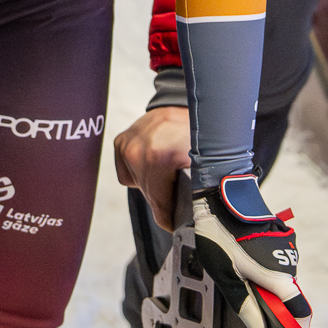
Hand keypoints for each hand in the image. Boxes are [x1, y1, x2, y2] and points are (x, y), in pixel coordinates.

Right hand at [114, 104, 190, 230]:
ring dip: (152, 184)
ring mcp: (128, 145)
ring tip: (168, 174)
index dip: (169, 219)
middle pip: (148, 196)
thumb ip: (198, 191)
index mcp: (160, 158)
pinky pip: (127, 172)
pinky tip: (153, 163)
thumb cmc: (200, 134)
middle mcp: (138, 151)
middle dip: (163, 201)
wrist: (188, 103)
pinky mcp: (121, 141)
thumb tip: (197, 219)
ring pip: (137, 184)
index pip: (159, 205)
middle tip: (177, 198)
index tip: (175, 223)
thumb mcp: (206, 162)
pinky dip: (139, 172)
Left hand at [192, 174, 308, 327]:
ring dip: (265, 280)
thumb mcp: (226, 275)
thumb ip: (244, 304)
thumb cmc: (221, 236)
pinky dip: (263, 265)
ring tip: (238, 268)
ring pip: (280, 277)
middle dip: (271, 301)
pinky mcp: (280, 238)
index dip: (294, 325)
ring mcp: (286, 249)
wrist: (222, 197)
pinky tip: (242, 255)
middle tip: (245, 294)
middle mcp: (289, 264)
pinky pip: (275, 261)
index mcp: (279, 278)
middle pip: (288, 295)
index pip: (301, 311)